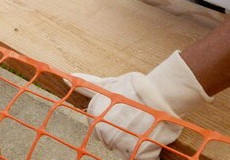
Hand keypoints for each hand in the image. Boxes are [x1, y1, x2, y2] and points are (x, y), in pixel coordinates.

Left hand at [71, 51, 211, 159]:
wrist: (163, 92)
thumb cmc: (136, 88)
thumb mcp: (109, 85)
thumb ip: (88, 85)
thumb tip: (67, 79)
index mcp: (94, 116)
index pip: (97, 129)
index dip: (112, 122)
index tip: (122, 114)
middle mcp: (103, 131)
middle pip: (108, 141)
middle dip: (121, 133)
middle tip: (135, 119)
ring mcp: (120, 143)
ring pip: (122, 150)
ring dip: (132, 142)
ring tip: (142, 126)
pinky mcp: (137, 153)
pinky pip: (137, 158)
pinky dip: (145, 152)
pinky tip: (148, 136)